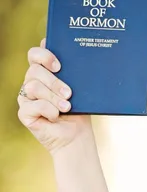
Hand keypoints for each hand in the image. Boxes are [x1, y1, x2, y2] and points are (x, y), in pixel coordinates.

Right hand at [17, 38, 93, 153]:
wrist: (76, 136)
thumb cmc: (78, 112)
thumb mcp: (77, 90)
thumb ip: (71, 74)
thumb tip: (76, 59)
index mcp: (44, 73)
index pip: (34, 55)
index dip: (44, 55)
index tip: (59, 66)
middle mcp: (32, 82)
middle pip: (34, 70)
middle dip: (54, 82)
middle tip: (69, 94)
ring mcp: (26, 98)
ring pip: (33, 87)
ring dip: (53, 97)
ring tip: (66, 107)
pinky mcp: (24, 113)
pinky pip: (32, 106)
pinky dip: (48, 111)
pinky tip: (55, 117)